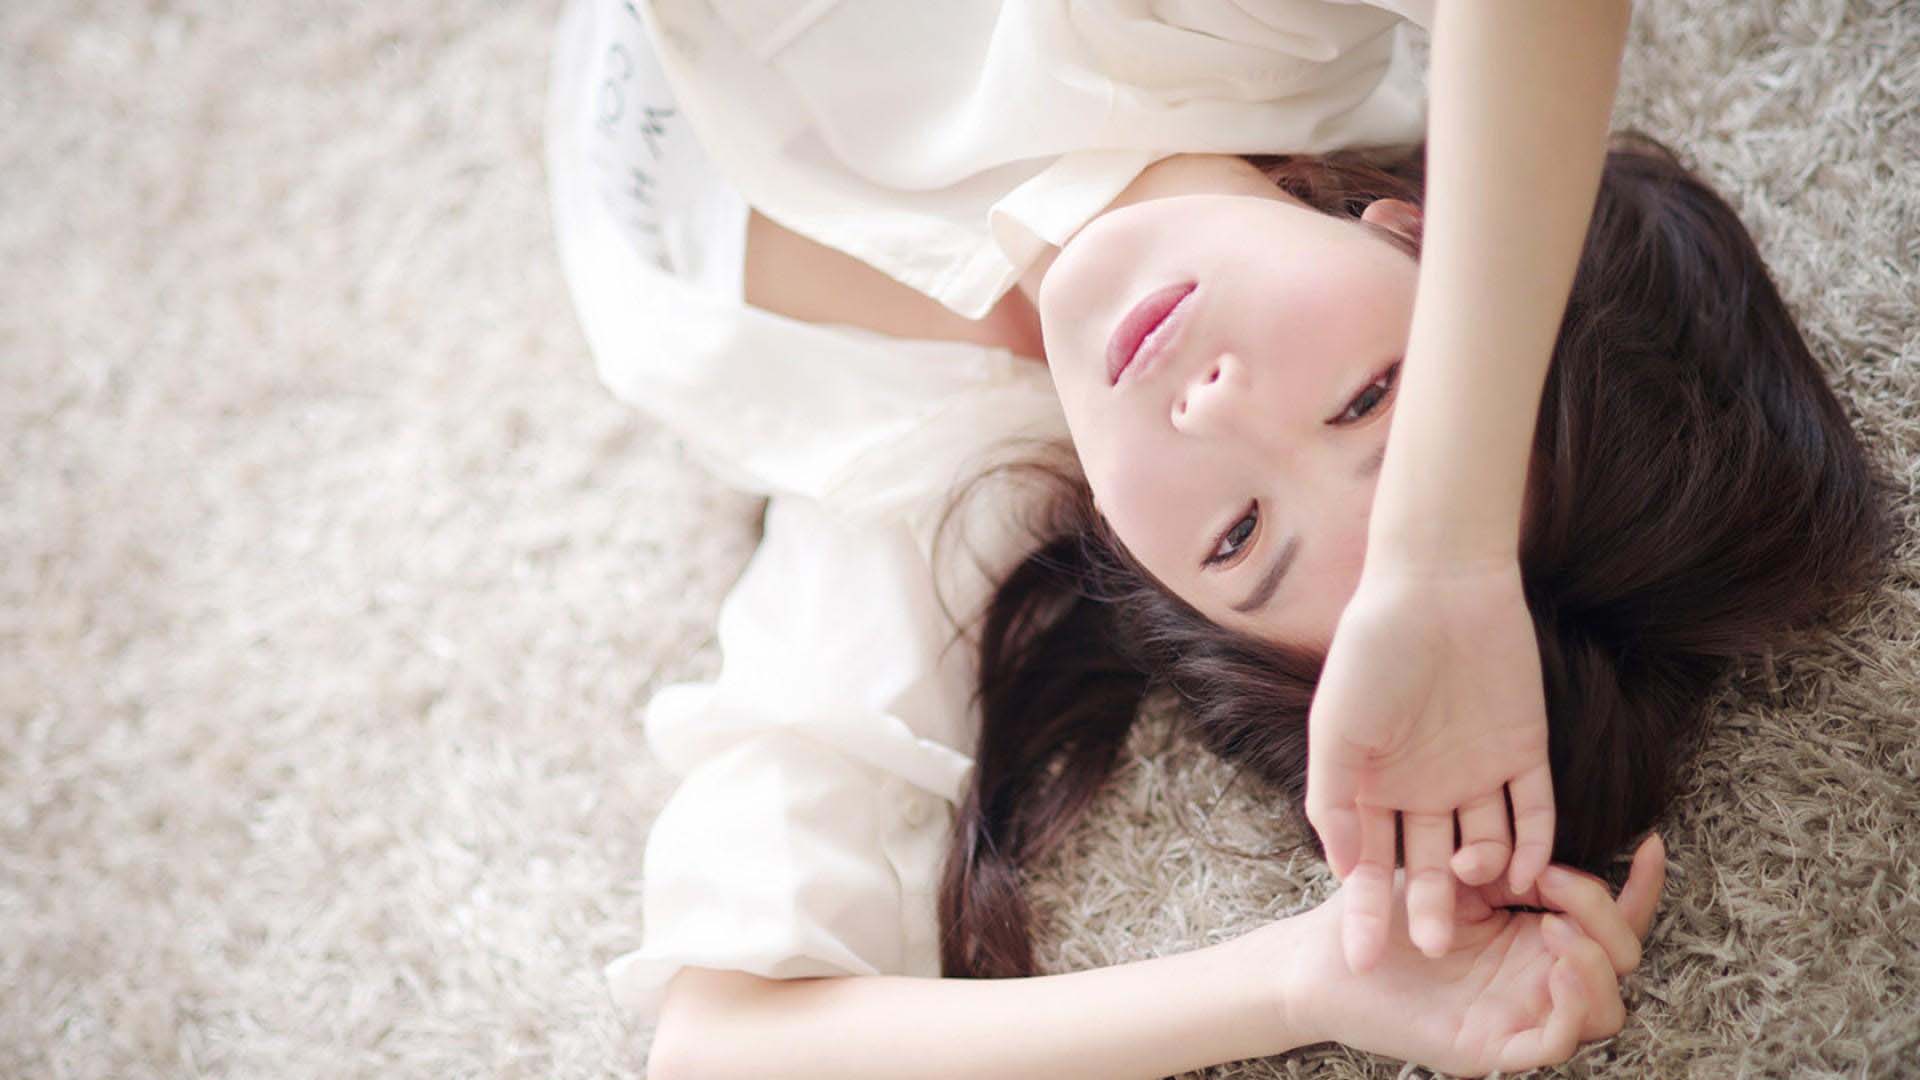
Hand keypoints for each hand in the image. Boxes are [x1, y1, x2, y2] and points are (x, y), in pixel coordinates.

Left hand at [1288, 833, 1665, 1077]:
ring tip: (1556, 928)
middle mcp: (1537, 979)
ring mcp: (1518, 1016)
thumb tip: (1543, 860)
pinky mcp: (1489, 1050)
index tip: (1651, 842)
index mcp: (1536, 936)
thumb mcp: (1455, 874)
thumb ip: (1504, 864)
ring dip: (1595, 966)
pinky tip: (1554, 971)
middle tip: (1553, 882)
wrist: (1326, 955)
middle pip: (1619, 959)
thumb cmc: (1384, 913)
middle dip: (1602, 915)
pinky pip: (1553, 1045)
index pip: (1610, 919)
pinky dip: (1569, 1010)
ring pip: (1604, 1011)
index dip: (1640, 887)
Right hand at [1306, 557, 1553, 970]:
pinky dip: (1533, 845)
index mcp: (1373, 784)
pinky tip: (1526, 873)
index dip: (1366, 910)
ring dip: (1478, 877)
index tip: (1362, 957)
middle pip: (1426, 864)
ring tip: (1473, 893)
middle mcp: (1423, 787)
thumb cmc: (1374, 652)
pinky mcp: (1524, 753)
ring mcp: (1475, 772)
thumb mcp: (1336, 730)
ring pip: (1481, 846)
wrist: (1438, 583)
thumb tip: (1342, 869)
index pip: (1369, 863)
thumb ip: (1334, 800)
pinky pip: (1534, 813)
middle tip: (1433, 947)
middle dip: (1428, 907)